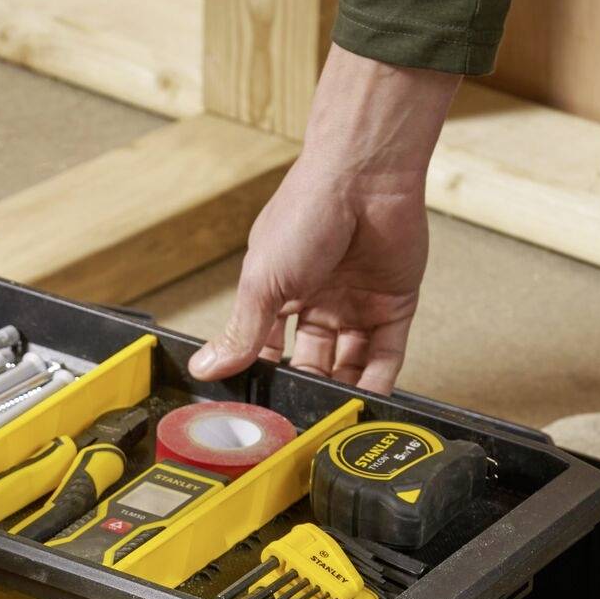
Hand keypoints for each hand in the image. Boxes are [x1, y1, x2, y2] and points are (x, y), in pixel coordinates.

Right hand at [189, 47, 458, 393]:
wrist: (363, 175)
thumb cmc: (306, 210)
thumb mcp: (261, 282)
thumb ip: (240, 332)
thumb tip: (206, 368)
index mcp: (278, 291)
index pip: (267, 348)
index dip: (264, 378)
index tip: (259, 410)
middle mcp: (318, 300)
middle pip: (310, 361)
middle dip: (305, 391)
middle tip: (299, 423)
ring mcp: (356, 305)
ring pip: (348, 364)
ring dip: (341, 393)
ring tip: (331, 423)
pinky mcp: (393, 307)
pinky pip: (385, 357)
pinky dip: (377, 384)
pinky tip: (364, 407)